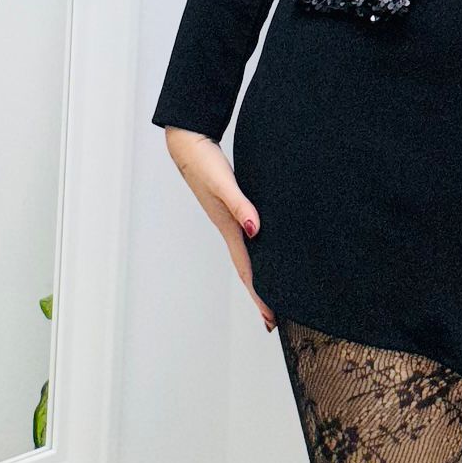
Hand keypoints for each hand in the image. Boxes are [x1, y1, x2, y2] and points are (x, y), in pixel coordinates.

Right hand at [162, 126, 275, 332]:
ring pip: (247, 254)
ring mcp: (228, 219)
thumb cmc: (203, 162)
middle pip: (247, 269)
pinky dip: (255, 251)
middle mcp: (229, 228)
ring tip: (270, 291)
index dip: (259, 295)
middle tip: (273, 319)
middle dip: (259, 294)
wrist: (188, 142)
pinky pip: (246, 237)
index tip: (270, 320)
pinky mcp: (230, 206)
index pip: (247, 270)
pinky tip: (262, 247)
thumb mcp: (224, 183)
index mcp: (228, 228)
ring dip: (257, 275)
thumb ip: (240, 205)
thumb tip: (255, 230)